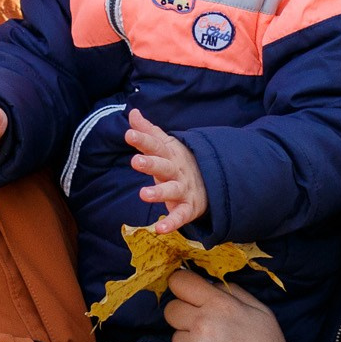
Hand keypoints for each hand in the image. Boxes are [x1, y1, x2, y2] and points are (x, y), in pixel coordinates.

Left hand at [126, 109, 205, 233]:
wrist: (211, 181)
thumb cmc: (180, 162)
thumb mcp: (166, 145)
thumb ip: (148, 131)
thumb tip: (132, 112)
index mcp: (170, 154)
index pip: (155, 145)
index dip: (142, 140)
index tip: (129, 134)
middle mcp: (177, 170)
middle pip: (163, 166)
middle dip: (150, 164)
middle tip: (135, 161)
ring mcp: (184, 189)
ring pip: (172, 190)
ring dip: (159, 192)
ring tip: (143, 195)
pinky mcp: (189, 207)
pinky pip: (181, 216)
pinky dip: (172, 223)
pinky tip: (159, 229)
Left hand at [165, 268, 290, 341]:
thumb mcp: (260, 313)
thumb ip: (234, 293)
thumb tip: (210, 284)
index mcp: (221, 304)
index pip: (181, 282)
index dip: (181, 286)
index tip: (186, 294)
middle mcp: (203, 322)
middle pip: (171, 309)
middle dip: (183, 316)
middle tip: (202, 329)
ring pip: (174, 335)